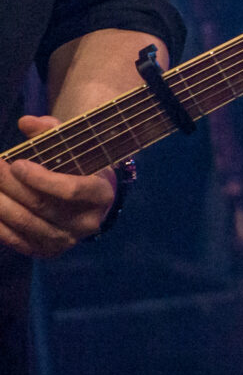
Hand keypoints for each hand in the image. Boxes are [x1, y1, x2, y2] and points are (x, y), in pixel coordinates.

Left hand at [0, 118, 116, 257]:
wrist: (91, 202)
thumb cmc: (81, 167)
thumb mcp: (76, 147)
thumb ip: (52, 132)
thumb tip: (25, 122)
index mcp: (101, 194)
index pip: (71, 189)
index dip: (41, 178)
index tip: (16, 163)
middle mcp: (87, 222)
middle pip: (41, 205)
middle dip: (10, 185)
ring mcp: (67, 240)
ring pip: (25, 223)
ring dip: (0, 203)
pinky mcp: (48, 251)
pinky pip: (16, 240)